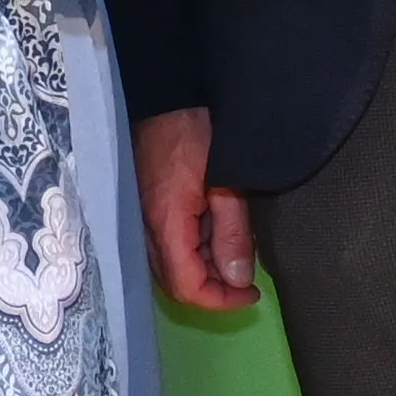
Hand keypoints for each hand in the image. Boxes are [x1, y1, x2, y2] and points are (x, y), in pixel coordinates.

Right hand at [135, 106, 256, 311]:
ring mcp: (143, 219)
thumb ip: (232, 233)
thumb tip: (237, 279)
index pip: (187, 286)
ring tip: (235, 254)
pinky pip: (167, 247)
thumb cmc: (197, 130)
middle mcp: (146, 228)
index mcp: (165, 221)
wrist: (166, 95)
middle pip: (174, 283)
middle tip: (246, 280)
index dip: (220, 301)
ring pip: (170, 267)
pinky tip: (216, 236)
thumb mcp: (227, 181)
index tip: (252, 294)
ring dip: (203, 271)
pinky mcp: (146, 208)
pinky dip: (193, 252)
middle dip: (212, 290)